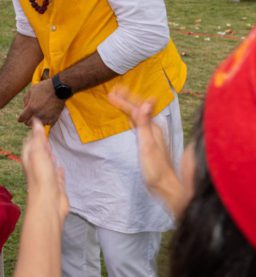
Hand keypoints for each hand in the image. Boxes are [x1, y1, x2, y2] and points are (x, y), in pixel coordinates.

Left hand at [17, 80, 64, 125]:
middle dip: (27, 121)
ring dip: (37, 122)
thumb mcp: (31, 91)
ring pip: (38, 125)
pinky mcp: (55, 118)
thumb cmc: (44, 88)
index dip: (20, 118)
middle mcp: (38, 114)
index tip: (21, 119)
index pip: (22, 118)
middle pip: (29, 124)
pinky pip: (48, 124)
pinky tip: (45, 118)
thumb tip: (24, 109)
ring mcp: (47, 117)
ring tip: (37, 118)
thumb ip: (25, 101)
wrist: (59, 88)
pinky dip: (45, 122)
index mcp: (31, 108)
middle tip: (29, 118)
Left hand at [21, 119, 69, 222]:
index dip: (34, 133)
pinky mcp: (56, 184)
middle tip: (45, 133)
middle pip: (38, 152)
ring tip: (52, 147)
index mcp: (29, 158)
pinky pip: (57, 174)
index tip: (38, 123)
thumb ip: (38, 138)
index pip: (30, 142)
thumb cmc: (41, 178)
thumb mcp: (39, 153)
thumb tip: (35, 121)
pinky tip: (60, 165)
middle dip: (41, 143)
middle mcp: (36, 167)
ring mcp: (46, 176)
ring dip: (49, 155)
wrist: (49, 202)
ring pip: (47, 162)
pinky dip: (58, 168)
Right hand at [108, 87, 187, 215]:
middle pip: (140, 110)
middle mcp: (155, 129)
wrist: (166, 186)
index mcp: (153, 128)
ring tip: (120, 99)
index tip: (111, 93)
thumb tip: (146, 102)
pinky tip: (131, 118)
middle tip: (115, 90)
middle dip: (128, 98)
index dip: (124, 101)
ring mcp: (154, 136)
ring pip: (140, 116)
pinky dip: (132, 117)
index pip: (136, 110)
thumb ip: (145, 124)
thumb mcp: (147, 145)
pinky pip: (140, 123)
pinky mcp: (151, 142)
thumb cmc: (155, 169)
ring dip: (130, 106)